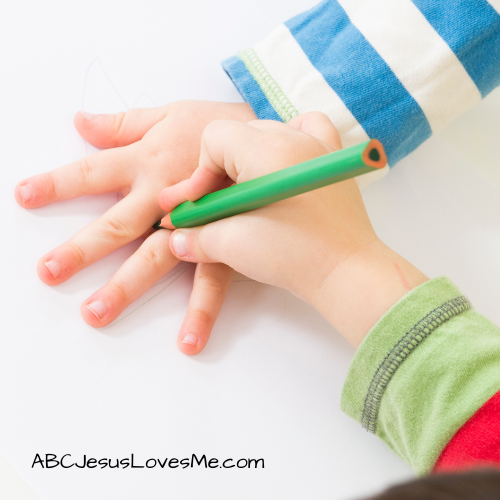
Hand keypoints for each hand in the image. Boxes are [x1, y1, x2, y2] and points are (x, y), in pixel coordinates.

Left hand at [15, 100, 255, 353]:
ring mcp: (195, 224)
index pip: (94, 172)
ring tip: (97, 313)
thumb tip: (82, 122)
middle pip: (117, 224)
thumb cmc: (219, 127)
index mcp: (148, 161)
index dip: (58, 184)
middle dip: (82, 249)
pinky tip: (189, 339)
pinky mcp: (222, 244)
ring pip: (156, 258)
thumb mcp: (171, 114)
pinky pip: (211, 280)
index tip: (25, 196)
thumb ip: (124, 123)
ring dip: (126, 286)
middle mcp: (165, 196)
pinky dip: (201, 310)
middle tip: (50, 272)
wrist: (270, 144)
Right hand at [160, 112, 427, 346]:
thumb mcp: (232, 245)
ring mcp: (318, 145)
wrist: (346, 273)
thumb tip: (177, 237)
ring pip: (267, 134)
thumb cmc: (294, 257)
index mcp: (267, 149)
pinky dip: (288, 142)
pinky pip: (306, 130)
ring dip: (248, 159)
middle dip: (218, 171)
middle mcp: (294, 136)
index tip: (198, 206)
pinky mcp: (331, 160)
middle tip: (212, 206)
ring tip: (245, 191)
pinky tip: (281, 166)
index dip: (198, 174)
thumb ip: (195, 236)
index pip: (214, 139)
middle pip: (238, 137)